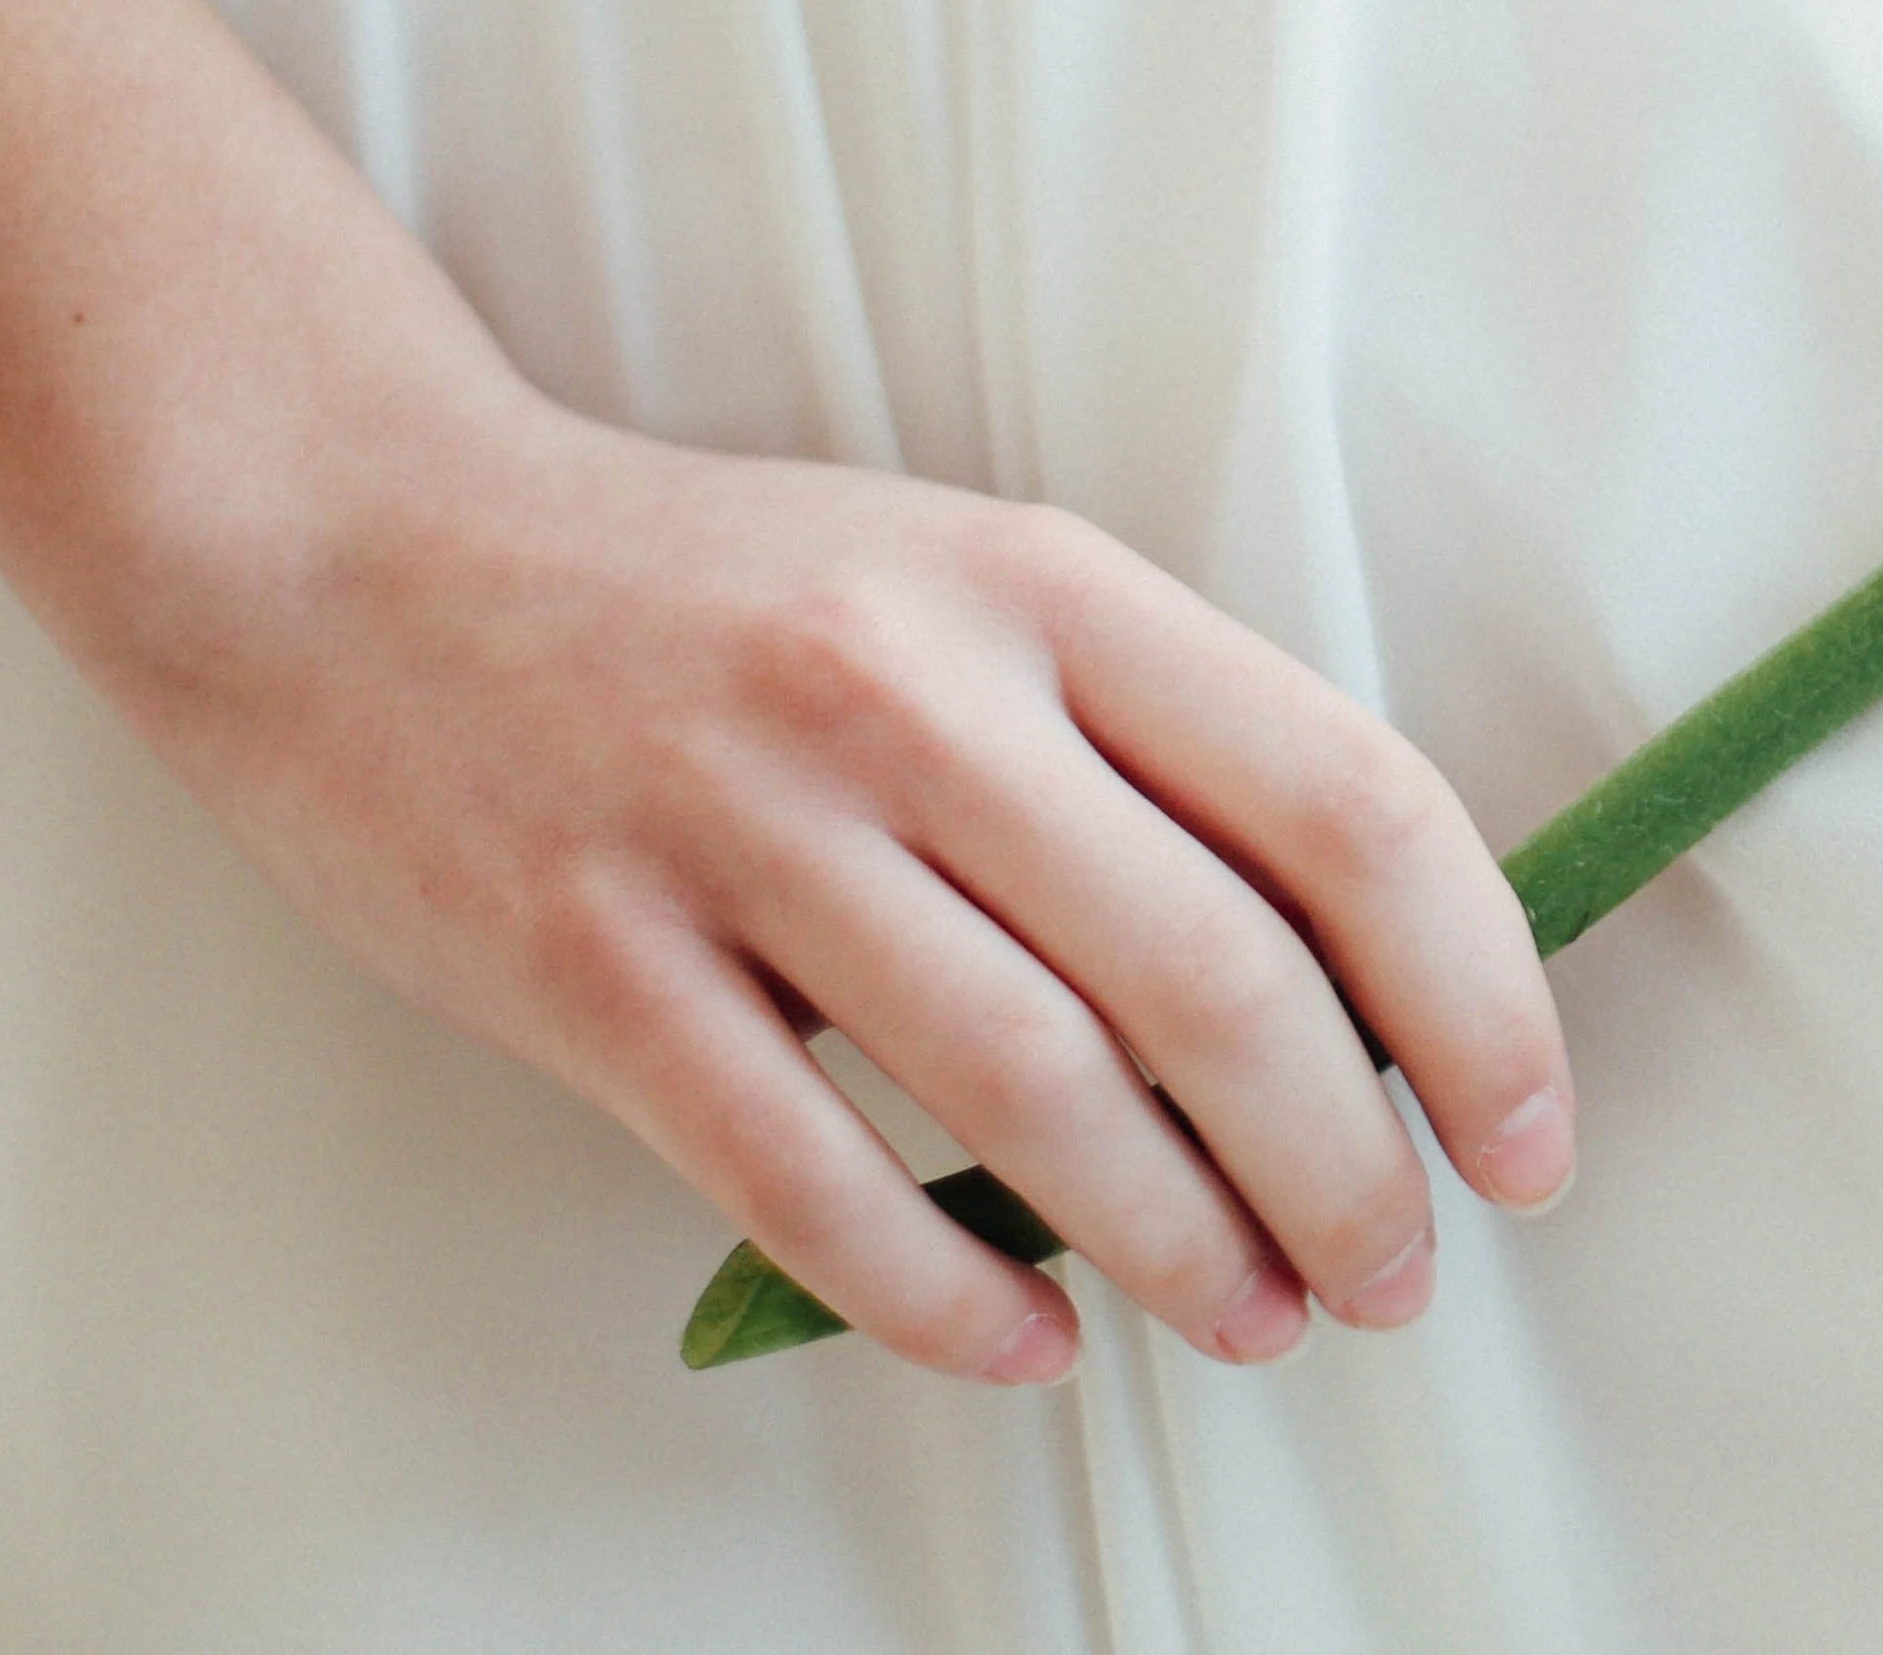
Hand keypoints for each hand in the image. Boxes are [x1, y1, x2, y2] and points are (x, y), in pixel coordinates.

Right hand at [104, 395, 1573, 1384]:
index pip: (1350, 806)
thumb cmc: (722, 592)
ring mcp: (741, 827)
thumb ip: (1158, 749)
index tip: (1525, 1133)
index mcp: (1049, 588)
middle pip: (1216, 981)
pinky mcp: (587, 963)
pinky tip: (1030, 1338)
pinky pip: (808, 1179)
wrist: (357, 543)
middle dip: (1349, 1168)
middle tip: (1394, 1270)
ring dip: (1184, 1249)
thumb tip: (1378, 971)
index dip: (1478, 995)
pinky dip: (947, 1291)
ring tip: (1256, 1316)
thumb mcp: (974, 589)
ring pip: (1035, 1098)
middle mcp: (912, 693)